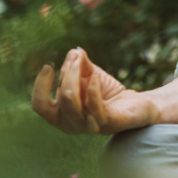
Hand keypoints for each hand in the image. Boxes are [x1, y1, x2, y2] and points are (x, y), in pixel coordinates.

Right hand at [31, 47, 158, 133]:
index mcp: (61, 114)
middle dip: (66, 74)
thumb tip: (74, 51)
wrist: (137, 104)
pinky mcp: (106, 123)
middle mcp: (71, 124)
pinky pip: (93, 106)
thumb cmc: (108, 92)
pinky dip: (92, 88)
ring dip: (75, 77)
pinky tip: (96, 76)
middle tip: (75, 57)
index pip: (40, 105)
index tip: (48, 66)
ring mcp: (87, 126)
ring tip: (81, 62)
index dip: (40, 86)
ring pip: (71, 102)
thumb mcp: (90, 75)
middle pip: (59, 99)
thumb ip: (79, 65)